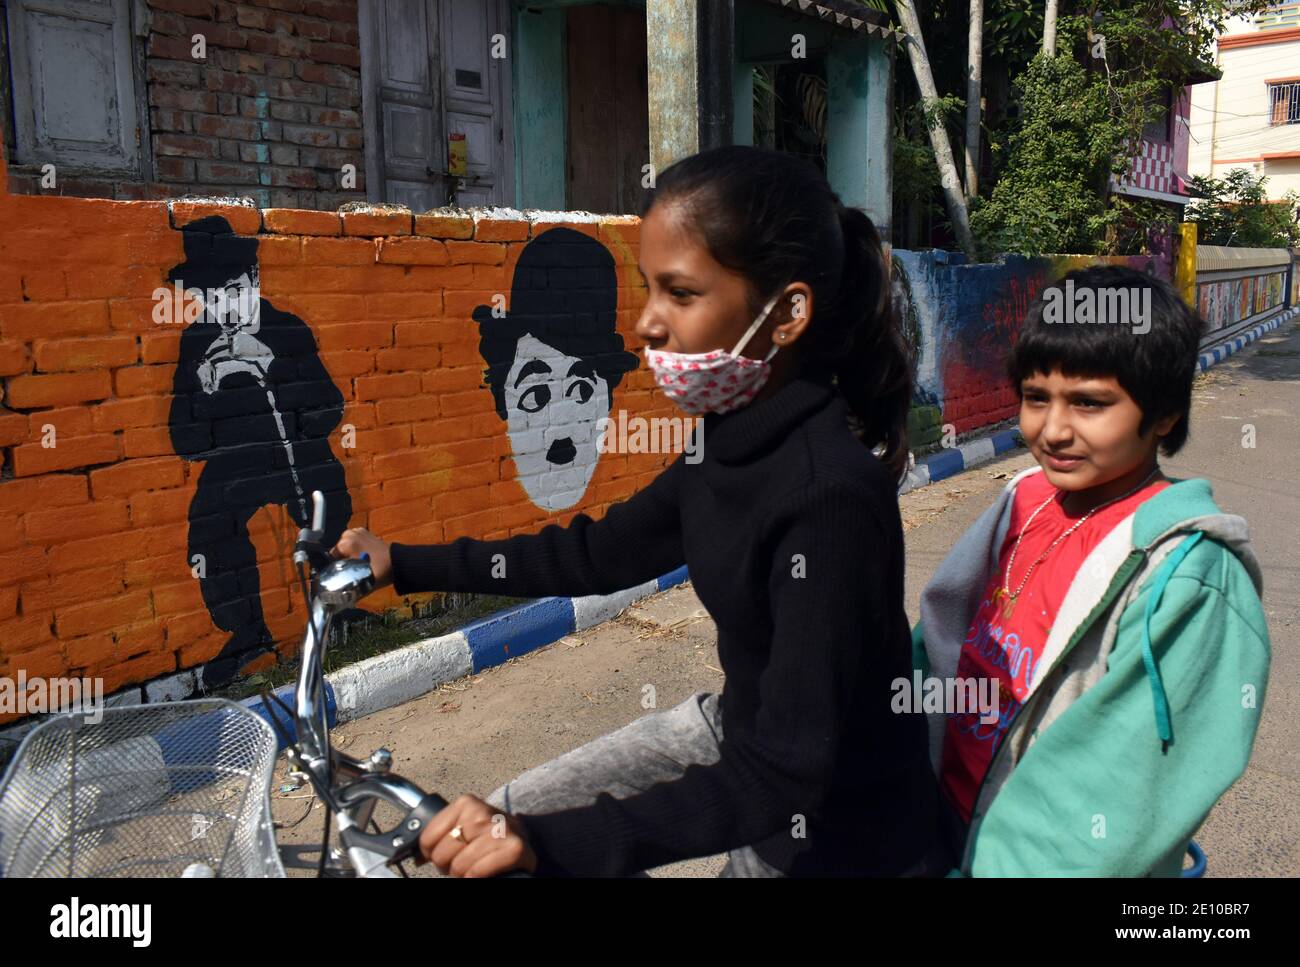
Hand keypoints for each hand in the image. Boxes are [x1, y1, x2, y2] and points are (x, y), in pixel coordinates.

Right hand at [330, 527, 393, 587]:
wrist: (399, 562)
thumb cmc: (381, 570)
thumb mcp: (361, 581)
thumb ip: (347, 590)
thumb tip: (337, 601)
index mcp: (345, 543)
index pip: (329, 558)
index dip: (333, 570)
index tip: (339, 577)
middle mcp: (349, 534)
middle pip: (337, 553)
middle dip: (341, 563)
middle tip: (349, 573)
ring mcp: (357, 531)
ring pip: (345, 548)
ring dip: (348, 557)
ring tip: (356, 567)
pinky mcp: (365, 533)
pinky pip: (354, 544)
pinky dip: (356, 551)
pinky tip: (361, 559)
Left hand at [418, 794, 538, 877]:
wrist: (524, 838)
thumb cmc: (487, 836)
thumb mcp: (463, 826)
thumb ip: (439, 836)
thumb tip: (416, 857)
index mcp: (466, 803)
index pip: (428, 838)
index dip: (430, 853)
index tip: (442, 855)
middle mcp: (482, 812)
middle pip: (442, 854)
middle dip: (448, 866)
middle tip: (461, 863)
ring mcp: (499, 829)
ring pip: (459, 866)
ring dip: (463, 874)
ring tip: (472, 868)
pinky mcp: (514, 848)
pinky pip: (477, 873)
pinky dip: (475, 878)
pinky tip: (482, 873)